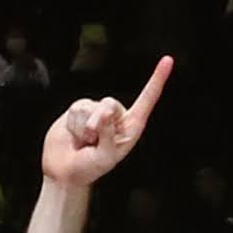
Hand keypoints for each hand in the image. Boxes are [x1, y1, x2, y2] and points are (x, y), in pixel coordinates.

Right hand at [37, 55, 171, 190]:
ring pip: (90, 108)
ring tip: (83, 142)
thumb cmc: (89, 168)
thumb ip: (107, 133)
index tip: (168, 61)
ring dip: (83, 128)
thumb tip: (104, 111)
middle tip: (92, 142)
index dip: (157, 80)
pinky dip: (73, 125)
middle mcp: (116, 116)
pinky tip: (75, 135)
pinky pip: (76, 109)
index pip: (147, 100)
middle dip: (97, 123)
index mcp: (131, 127)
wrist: (65, 171)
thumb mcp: (105, 156)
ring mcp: (98, 111)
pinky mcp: (80, 109)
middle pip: (110, 104)